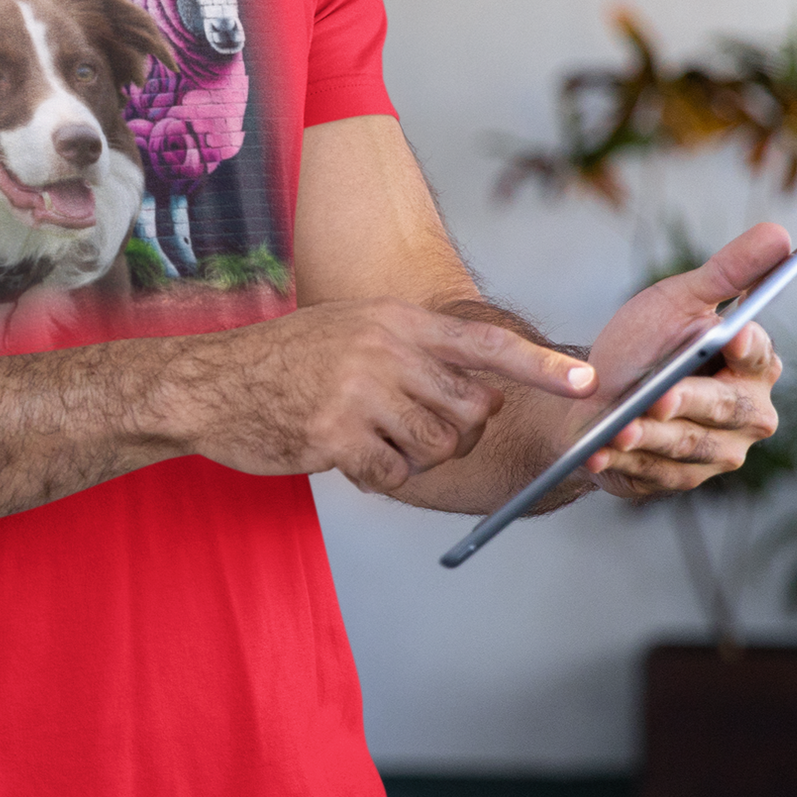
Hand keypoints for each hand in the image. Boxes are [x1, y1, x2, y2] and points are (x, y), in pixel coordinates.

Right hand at [193, 299, 595, 492]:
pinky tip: (346, 456)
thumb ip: (413, 352)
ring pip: (439, 448)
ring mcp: (360, 391)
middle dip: (457, 434)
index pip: (485, 342)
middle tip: (412, 431)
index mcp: (395, 319)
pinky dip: (378, 478)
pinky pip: (395, 476)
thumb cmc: (283, 362)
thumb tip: (482, 396)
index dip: (541, 365)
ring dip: (416, 459)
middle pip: (471, 412)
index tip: (588, 382)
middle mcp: (384, 349)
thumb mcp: (351, 331)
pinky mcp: (336, 435)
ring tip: (372, 441)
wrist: (209, 383)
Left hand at [580, 223, 787, 498]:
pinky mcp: (680, 479)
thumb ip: (727, 271)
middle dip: (688, 401)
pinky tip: (597, 453)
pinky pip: (654, 473)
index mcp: (754, 365)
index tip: (733, 335)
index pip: (758, 356)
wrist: (595, 393)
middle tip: (659, 396)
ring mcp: (718, 453)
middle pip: (723, 409)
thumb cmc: (645, 341)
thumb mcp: (678, 300)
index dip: (746, 349)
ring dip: (649, 437)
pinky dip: (622, 462)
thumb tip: (780, 232)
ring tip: (616, 428)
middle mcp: (747, 414)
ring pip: (686, 445)